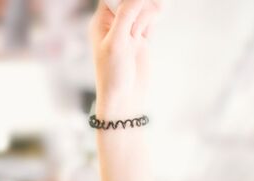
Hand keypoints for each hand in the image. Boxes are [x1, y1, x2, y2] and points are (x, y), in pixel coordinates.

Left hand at [89, 0, 161, 116]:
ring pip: (143, 7)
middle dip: (140, 5)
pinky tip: (150, 30)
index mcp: (100, 22)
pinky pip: (150, 18)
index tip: (137, 3)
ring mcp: (129, 30)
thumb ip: (126, 16)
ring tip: (141, 34)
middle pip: (130, 0)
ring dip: (147, 14)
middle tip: (137, 27)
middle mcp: (114, 24)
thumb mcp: (117, 42)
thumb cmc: (113, 74)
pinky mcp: (142, 37)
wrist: (125, 98)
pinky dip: (153, 19)